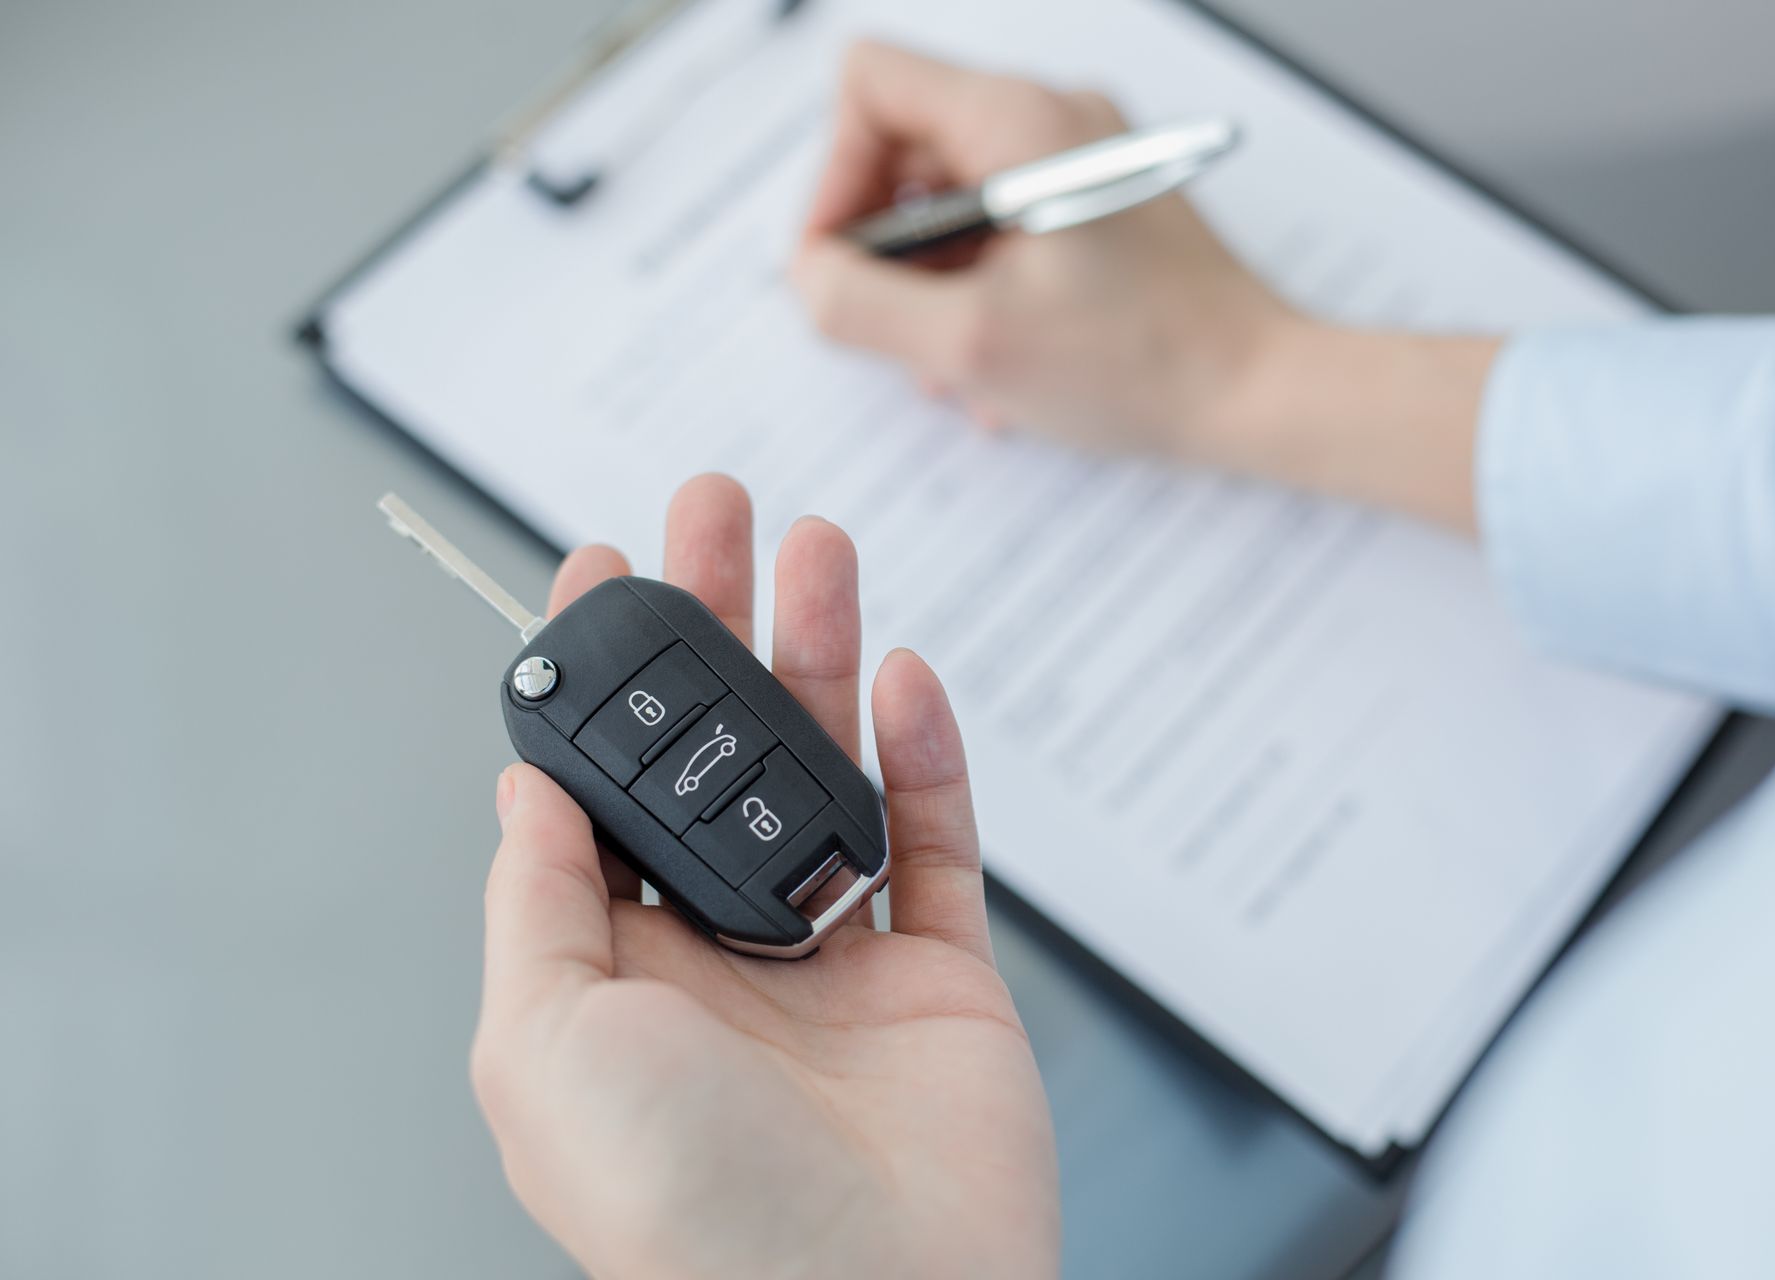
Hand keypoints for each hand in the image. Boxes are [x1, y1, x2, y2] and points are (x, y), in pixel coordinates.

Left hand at [471, 474, 1058, 1279]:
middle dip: (713, 629)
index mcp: (612, 974)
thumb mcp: (541, 1045)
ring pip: (825, 774)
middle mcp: (719, 957)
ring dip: (820, 657)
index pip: (601, 791)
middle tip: (717, 512)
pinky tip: (905, 678)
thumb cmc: (685, 1211)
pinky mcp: (940, 981)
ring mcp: (837, 966)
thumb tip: (525, 782)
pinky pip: (934, 843)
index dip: (600, 679)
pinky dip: (924, 756)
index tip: (601, 571)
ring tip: (818, 547)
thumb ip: (537, 901)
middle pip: (716, 755)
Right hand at [789, 43, 1497, 534]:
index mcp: (1017, 121)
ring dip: (929, 282)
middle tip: (892, 329)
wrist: (1262, 392)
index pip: (869, 84)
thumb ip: (859, 303)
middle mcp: (1051, 117)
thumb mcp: (969, 345)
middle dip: (883, 245)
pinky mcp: (1100, 205)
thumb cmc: (1142, 363)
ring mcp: (1079, 158)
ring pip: (950, 196)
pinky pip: (1002, 227)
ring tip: (950, 364)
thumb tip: (808, 277)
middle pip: (904, 144)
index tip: (841, 265)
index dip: (832, 177)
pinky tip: (996, 365)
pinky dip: (979, 289)